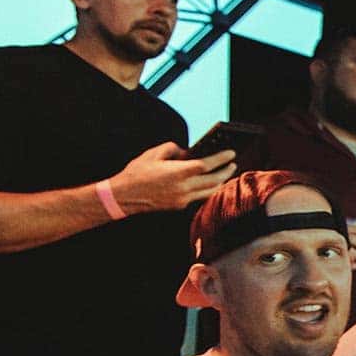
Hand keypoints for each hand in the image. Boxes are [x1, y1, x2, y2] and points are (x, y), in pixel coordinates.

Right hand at [110, 141, 236, 213]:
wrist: (123, 196)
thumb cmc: (137, 173)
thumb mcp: (153, 153)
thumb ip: (173, 149)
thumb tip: (187, 152)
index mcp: (177, 173)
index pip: (207, 165)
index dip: (222, 158)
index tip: (231, 152)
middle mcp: (183, 188)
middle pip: (214, 180)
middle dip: (226, 171)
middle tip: (233, 163)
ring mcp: (182, 199)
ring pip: (210, 191)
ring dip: (220, 181)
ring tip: (226, 172)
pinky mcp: (179, 206)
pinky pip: (200, 196)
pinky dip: (208, 189)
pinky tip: (211, 183)